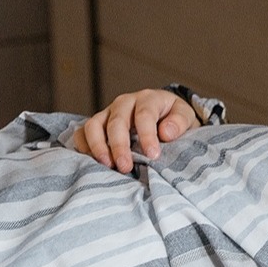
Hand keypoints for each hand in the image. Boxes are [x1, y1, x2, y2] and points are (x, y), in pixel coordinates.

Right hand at [73, 89, 201, 172]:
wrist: (162, 115)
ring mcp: (108, 113)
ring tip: (107, 165)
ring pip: (93, 125)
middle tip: (126, 167)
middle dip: (120, 146)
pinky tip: (93, 162)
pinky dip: (83, 147)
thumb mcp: (185, 116)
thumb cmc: (173, 118)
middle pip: (116, 122)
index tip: (153, 155)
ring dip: (98, 146)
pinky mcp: (97, 124)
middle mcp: (125, 103)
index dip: (147, 136)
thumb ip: (179, 122)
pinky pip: (82, 132)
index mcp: (148, 99)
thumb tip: (165, 132)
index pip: (144, 115)